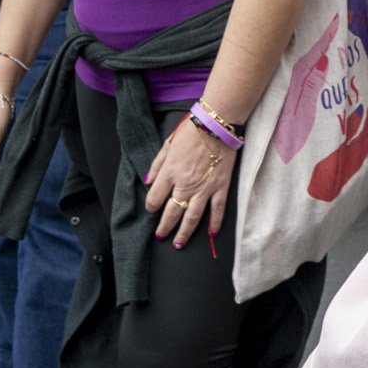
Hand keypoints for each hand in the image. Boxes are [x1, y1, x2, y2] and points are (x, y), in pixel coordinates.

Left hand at [145, 113, 236, 250]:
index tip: (152, 209)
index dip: (151, 206)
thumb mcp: (167, 144)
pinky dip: (215, 222)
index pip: (155, 198)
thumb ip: (156, 165)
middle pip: (172, 212)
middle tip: (161, 236)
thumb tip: (147, 182)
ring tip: (178, 244)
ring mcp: (204, 187)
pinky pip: (217, 209)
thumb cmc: (191, 130)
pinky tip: (211, 233)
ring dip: (184, 233)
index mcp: (170, 172)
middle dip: (164, 227)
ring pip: (192, 217)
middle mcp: (185, 184)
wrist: (217, 123)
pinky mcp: (220, 186)